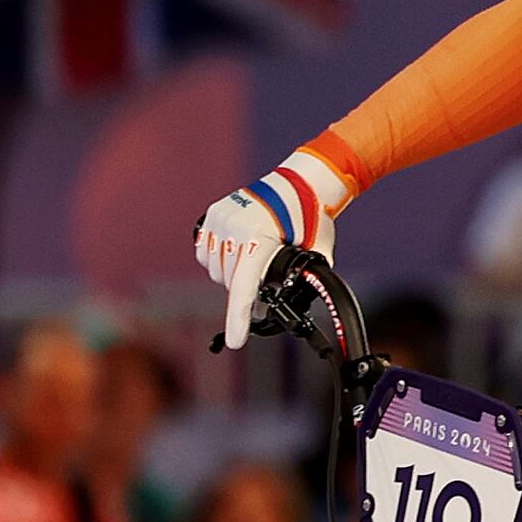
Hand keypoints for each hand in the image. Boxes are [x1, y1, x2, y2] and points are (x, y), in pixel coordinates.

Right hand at [195, 153, 352, 350]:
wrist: (301, 181)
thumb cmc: (313, 215)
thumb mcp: (317, 249)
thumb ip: (306, 276)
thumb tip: (299, 302)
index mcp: (260, 237)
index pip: (244, 286)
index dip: (239, 317)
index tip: (236, 341)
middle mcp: (234, 227)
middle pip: (229, 281)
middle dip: (246, 291)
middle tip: (267, 287)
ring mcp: (220, 218)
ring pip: (215, 268)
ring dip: (231, 275)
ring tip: (256, 264)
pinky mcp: (213, 214)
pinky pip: (205, 250)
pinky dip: (218, 259)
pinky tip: (237, 254)